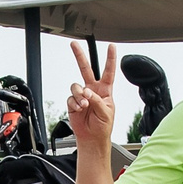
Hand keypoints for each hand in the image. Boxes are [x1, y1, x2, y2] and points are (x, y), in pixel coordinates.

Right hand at [66, 41, 118, 155]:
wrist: (92, 138)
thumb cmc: (103, 126)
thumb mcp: (106, 112)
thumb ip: (97, 99)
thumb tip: (87, 91)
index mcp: (105, 90)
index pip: (108, 71)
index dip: (110, 59)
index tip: (112, 47)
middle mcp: (93, 90)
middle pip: (86, 69)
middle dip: (80, 56)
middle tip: (74, 45)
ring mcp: (82, 96)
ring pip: (76, 86)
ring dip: (79, 95)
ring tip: (84, 105)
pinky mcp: (73, 103)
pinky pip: (70, 98)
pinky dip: (74, 104)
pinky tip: (79, 110)